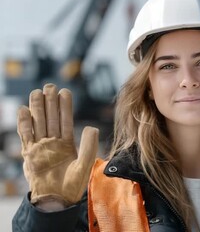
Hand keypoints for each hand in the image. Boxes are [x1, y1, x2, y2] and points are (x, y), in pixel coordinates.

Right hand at [17, 83, 98, 206]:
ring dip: (37, 108)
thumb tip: (90, 126)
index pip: (65, 120)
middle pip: (50, 118)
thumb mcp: (85, 164)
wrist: (57, 199)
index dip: (65, 106)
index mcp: (67, 144)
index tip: (65, 91)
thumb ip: (89, 146)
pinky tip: (24, 110)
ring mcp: (41, 147)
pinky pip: (26, 135)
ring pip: (38, 123)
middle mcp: (53, 143)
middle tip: (49, 86)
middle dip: (50, 102)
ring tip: (37, 92)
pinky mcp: (30, 154)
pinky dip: (24, 123)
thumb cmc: (73, 184)